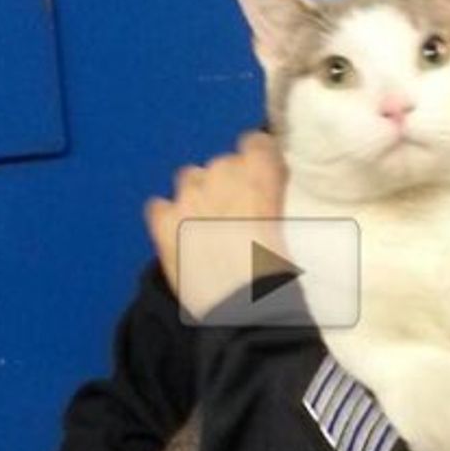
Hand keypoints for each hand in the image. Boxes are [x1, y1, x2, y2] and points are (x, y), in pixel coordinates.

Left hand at [145, 130, 286, 318]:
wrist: (244, 306)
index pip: (255, 144)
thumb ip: (274, 202)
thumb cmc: (279, 271)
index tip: (259, 179)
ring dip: (197, 195)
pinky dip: (167, 217)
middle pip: (221, 164)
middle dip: (227, 183)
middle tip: (236, 216)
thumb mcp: (291, 227)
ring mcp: (188, 196)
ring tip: (206, 226)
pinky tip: (176, 237)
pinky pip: (158, 207)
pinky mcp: (162, 221)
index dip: (256, 161)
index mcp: (260, 174)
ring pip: (188, 178)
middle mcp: (221, 174)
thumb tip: (267, 200)